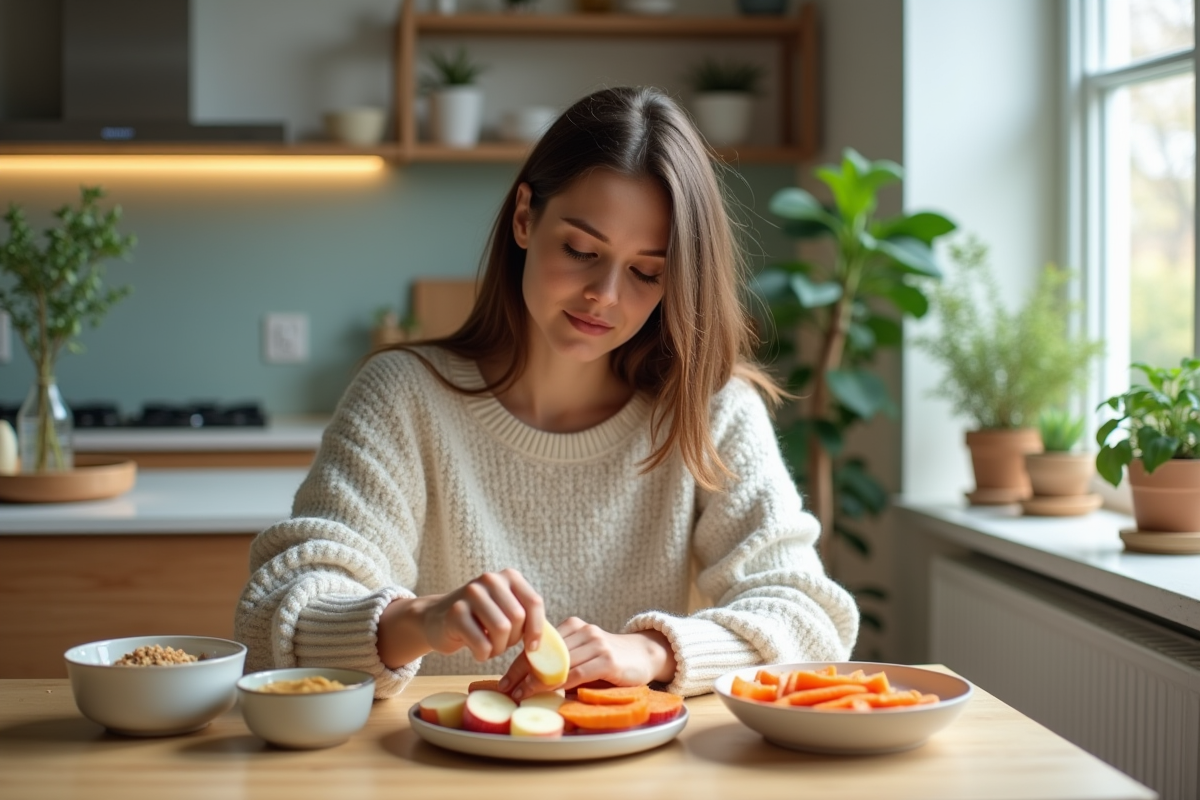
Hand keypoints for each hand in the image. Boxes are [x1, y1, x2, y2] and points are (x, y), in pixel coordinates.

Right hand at [421, 569, 545, 661]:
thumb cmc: (480, 620)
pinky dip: (483, 655)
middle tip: (501, 644)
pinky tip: (477, 651)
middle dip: (513, 640)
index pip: (534, 603)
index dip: (537, 629)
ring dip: (498, 649)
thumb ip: (527, 617)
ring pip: (502, 630)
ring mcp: (471, 593)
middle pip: (518, 618)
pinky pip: (482, 643)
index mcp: (509, 577)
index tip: (533, 647)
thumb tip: (552, 642)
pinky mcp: (455, 612)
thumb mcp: (506, 610)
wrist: (436, 620)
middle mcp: (490, 579)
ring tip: (489, 647)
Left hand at [499, 617, 675, 700]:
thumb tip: (528, 683)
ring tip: (521, 694)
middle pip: (546, 653)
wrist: (645, 655)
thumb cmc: (610, 661)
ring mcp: (596, 643)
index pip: (539, 645)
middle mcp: (583, 630)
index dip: (519, 663)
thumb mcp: (583, 656)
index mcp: (573, 626)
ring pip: (559, 663)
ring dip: (537, 680)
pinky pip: (577, 673)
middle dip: (522, 673)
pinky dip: (560, 683)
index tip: (503, 681)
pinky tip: (548, 692)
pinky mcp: (607, 659)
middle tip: (506, 690)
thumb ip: (562, 663)